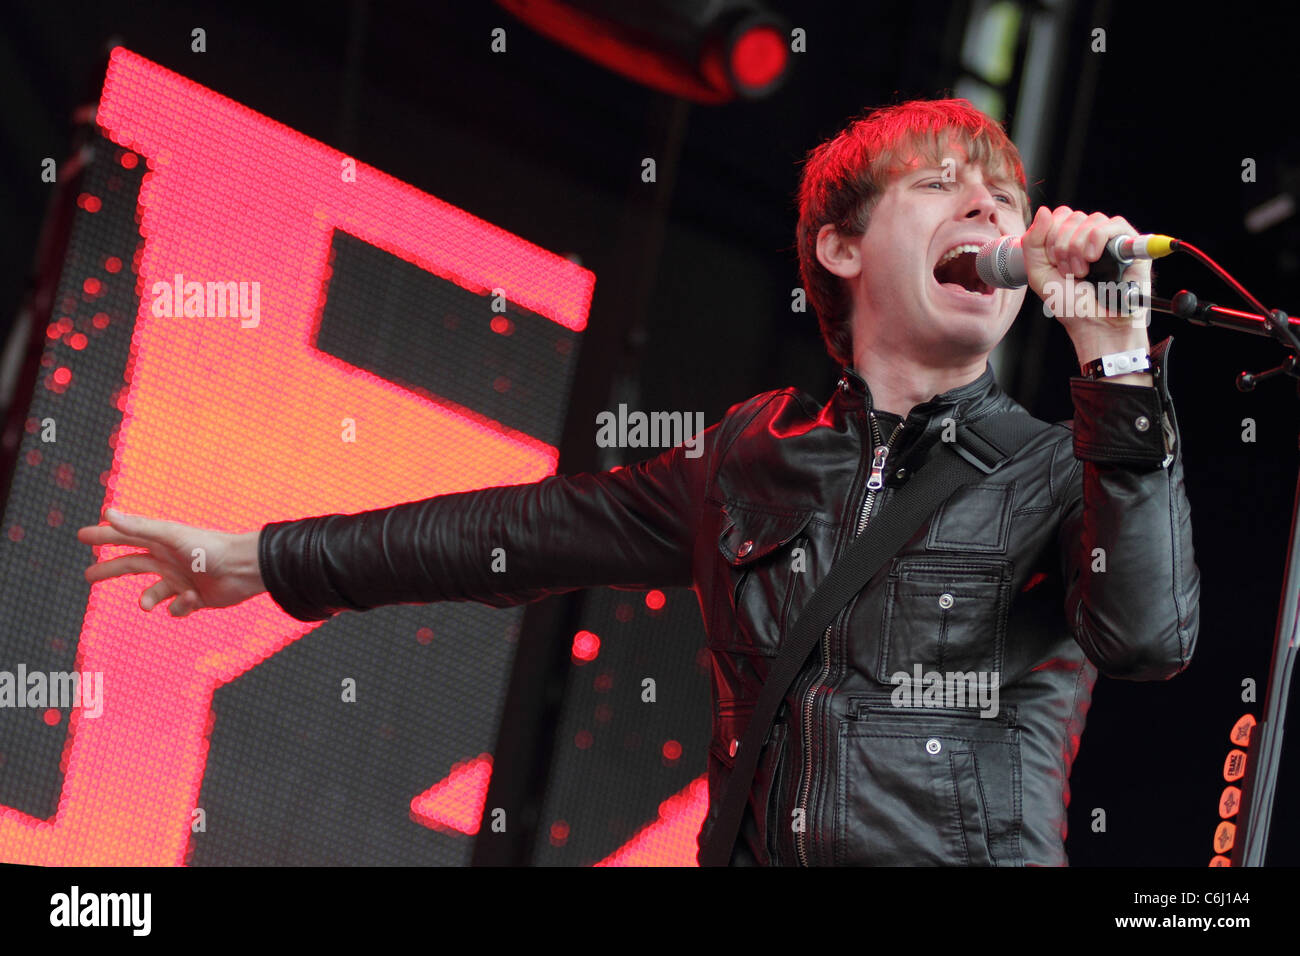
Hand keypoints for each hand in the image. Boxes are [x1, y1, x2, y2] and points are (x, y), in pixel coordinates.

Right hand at [77, 509, 265, 616]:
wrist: (244, 569)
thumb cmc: (210, 548)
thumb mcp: (171, 536)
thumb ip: (140, 527)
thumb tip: (107, 513)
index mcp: (161, 542)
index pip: (125, 537)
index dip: (104, 535)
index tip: (82, 535)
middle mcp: (168, 560)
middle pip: (131, 565)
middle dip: (109, 570)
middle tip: (87, 576)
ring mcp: (181, 579)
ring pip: (152, 593)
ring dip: (146, 600)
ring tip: (145, 603)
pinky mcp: (194, 598)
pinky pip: (176, 609)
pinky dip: (180, 608)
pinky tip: (193, 598)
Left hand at [1020, 204, 1151, 361]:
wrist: (1095, 324)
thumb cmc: (1071, 305)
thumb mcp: (1039, 275)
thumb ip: (1033, 244)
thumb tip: (1044, 211)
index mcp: (1069, 241)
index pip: (1056, 217)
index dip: (1050, 238)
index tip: (1054, 264)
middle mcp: (1090, 238)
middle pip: (1071, 217)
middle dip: (1062, 247)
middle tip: (1069, 272)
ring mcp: (1111, 240)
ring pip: (1090, 219)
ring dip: (1078, 247)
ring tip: (1082, 272)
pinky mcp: (1131, 244)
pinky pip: (1113, 224)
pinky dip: (1097, 239)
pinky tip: (1093, 259)